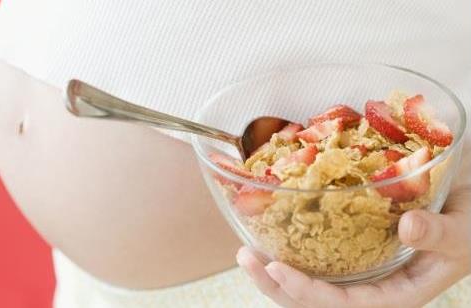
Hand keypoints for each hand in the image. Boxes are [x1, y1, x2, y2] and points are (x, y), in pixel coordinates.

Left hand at [237, 185, 470, 307]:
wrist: (466, 207)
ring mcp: (361, 270)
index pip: (349, 306)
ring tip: (246, 253)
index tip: (279, 270)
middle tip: (247, 259)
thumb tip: (407, 228)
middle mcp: (374, 287)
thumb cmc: (469, 222)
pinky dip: (292, 252)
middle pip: (319, 302)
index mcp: (399, 293)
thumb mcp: (464, 229)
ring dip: (275, 274)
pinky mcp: (353, 250)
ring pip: (312, 284)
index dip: (311, 294)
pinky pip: (317, 260)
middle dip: (278, 287)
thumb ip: (442, 234)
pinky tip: (268, 238)